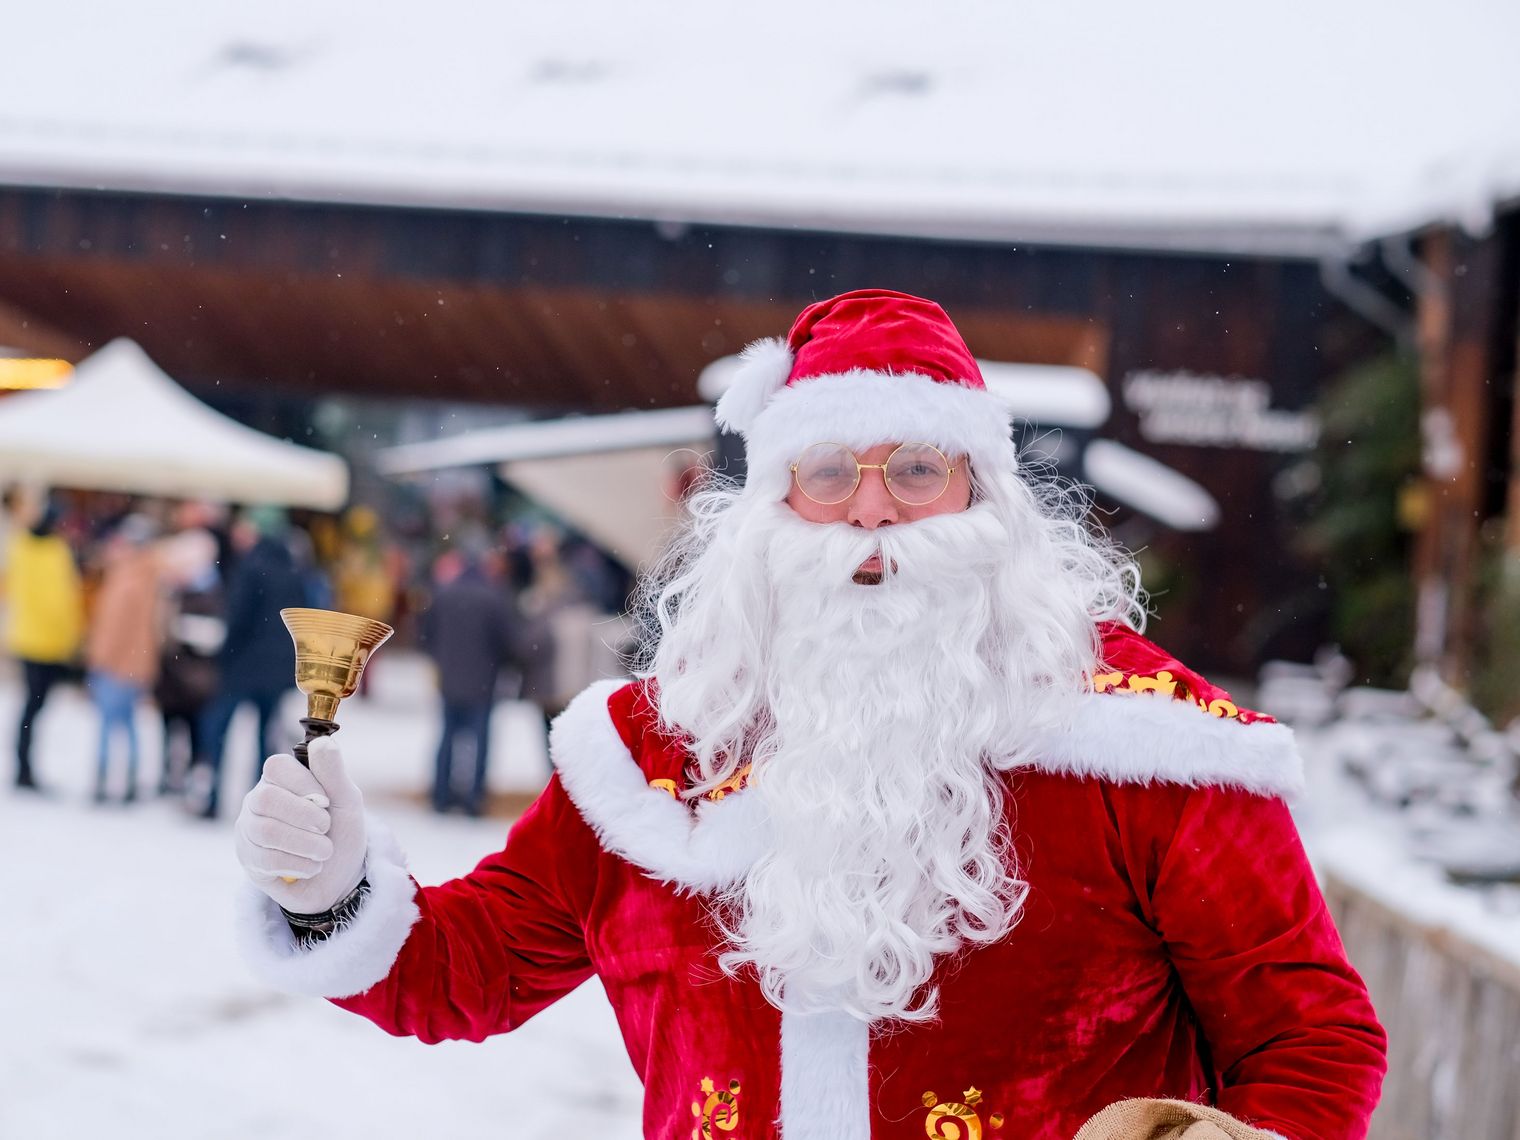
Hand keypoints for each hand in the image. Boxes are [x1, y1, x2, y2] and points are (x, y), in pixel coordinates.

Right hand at [235, 737, 366, 914]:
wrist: (339, 878)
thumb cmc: (341, 831)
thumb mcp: (347, 801)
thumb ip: (333, 772)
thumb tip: (322, 741)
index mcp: (281, 779)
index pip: (276, 767)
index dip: (303, 783)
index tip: (327, 801)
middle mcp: (258, 801)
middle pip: (266, 799)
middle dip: (304, 816)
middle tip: (326, 827)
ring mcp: (249, 831)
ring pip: (265, 832)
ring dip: (306, 844)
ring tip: (325, 851)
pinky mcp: (249, 861)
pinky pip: (266, 860)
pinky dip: (300, 864)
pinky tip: (311, 866)